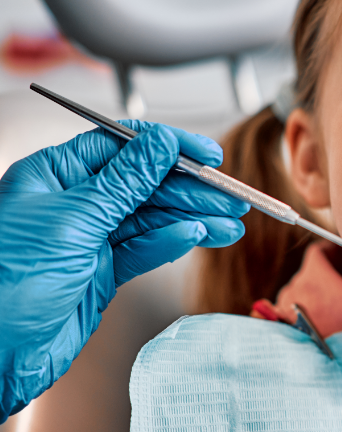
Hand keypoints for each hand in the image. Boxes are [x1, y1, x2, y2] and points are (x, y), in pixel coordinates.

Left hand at [0, 122, 248, 420]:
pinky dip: (172, 243)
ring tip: (229, 225)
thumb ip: (124, 182)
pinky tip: (197, 238)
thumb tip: (160, 145)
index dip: (168, 147)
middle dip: (191, 191)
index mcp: (53, 176)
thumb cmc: (5, 285)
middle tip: (230, 198)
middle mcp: (72, 204)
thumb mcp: (73, 221)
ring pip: (152, 220)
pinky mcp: (102, 273)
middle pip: (145, 185)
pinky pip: (145, 250)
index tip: (207, 154)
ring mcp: (88, 240)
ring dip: (192, 220)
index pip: (122, 147)